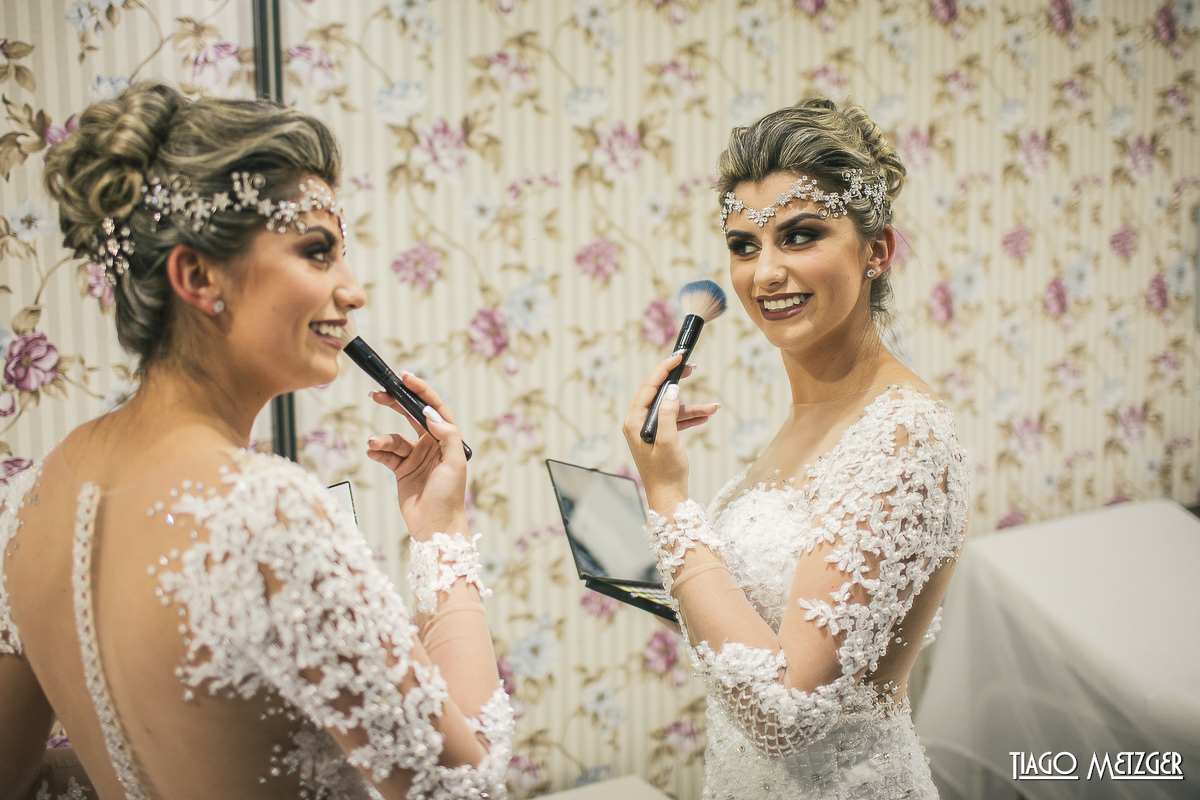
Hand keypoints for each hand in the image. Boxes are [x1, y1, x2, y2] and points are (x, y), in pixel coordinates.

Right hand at [366, 373, 467, 540]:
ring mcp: (415, 456)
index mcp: (447, 439)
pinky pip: (386, 454)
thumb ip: (446, 435)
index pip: (434, 408)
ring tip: (374, 444)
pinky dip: (378, 452)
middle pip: (411, 415)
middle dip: (395, 403)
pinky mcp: (401, 470)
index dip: (421, 391)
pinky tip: (372, 452)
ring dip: (383, 439)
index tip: (405, 378)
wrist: (435, 526)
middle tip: (378, 393)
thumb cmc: (449, 496)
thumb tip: (430, 413)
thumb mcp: (454, 463)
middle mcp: (431, 444)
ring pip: (394, 438)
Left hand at [622, 352, 718, 512]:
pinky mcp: (659, 438)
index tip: (678, 356)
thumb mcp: (668, 440)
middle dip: (677, 382)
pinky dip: (689, 418)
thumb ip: (668, 413)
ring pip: (670, 409)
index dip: (663, 369)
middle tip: (693, 368)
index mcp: (634, 421)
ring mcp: (648, 430)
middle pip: (657, 393)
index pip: (648, 387)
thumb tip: (671, 389)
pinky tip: (706, 415)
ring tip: (712, 407)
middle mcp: (637, 423)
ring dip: (691, 407)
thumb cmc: (666, 472)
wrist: (669, 497)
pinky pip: (674, 421)